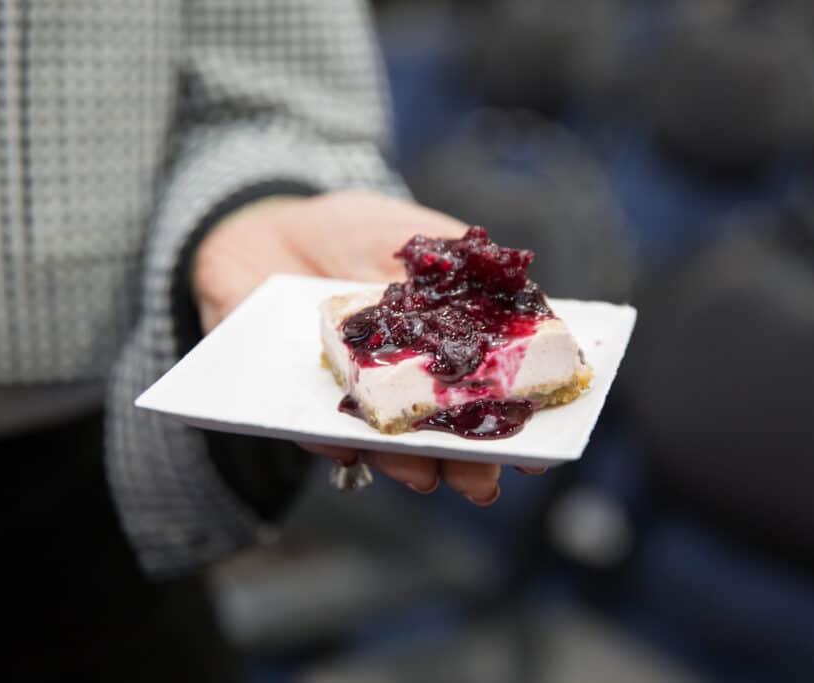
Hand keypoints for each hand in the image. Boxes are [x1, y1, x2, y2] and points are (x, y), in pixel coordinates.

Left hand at [192, 191, 544, 504]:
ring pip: (387, 441)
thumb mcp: (420, 235)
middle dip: (466, 462)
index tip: (540, 450)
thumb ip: (463, 270)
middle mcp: (409, 379)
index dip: (517, 421)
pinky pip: (316, 428)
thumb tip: (521, 302)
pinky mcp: (305, 402)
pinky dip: (330, 441)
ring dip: (407, 464)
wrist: (273, 226)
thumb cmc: (357, 231)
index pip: (492, 391)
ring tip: (422, 476)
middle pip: (444, 430)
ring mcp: (361, 393)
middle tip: (482, 482)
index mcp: (450, 344)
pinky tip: (345, 449)